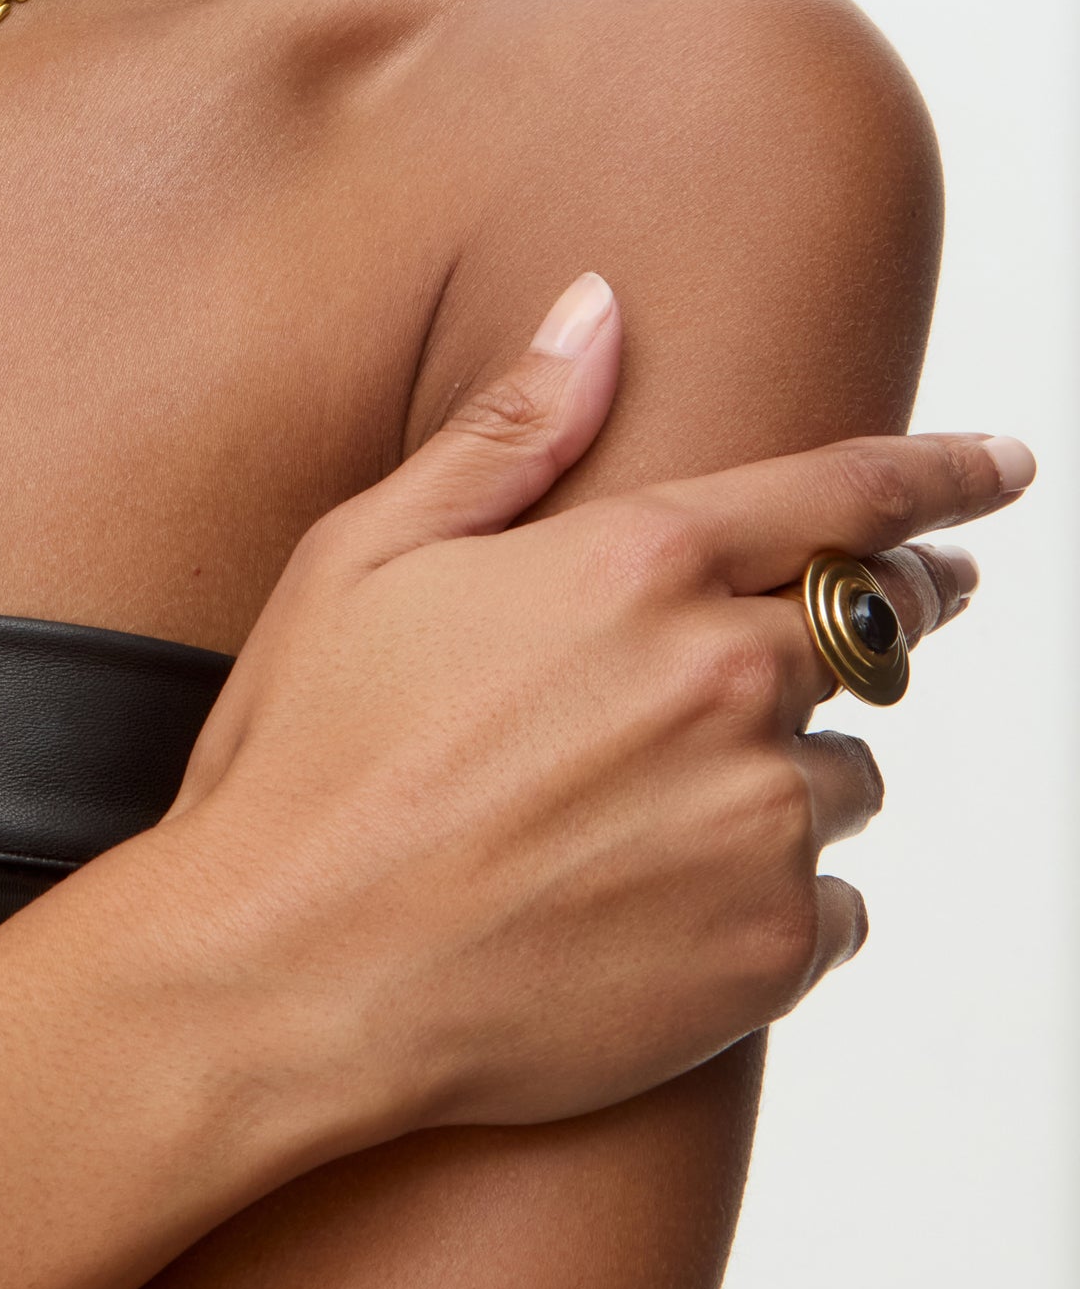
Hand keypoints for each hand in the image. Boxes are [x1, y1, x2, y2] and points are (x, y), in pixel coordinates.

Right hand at [163, 272, 1032, 1149]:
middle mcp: (725, 682)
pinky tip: (656, 908)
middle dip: (875, 618)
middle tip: (827, 643)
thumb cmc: (304, 762)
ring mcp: (758, 821)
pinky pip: (834, 907)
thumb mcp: (367, 554)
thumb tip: (599, 312)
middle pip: (872, 630)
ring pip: (848, 775)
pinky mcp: (768, 951)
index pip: (844, 496)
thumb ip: (509, 432)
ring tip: (646, 816)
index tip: (1000, 472)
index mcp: (635, 564)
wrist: (286, 976)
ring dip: (786, 776)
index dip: (940, 478)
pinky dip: (771, 900)